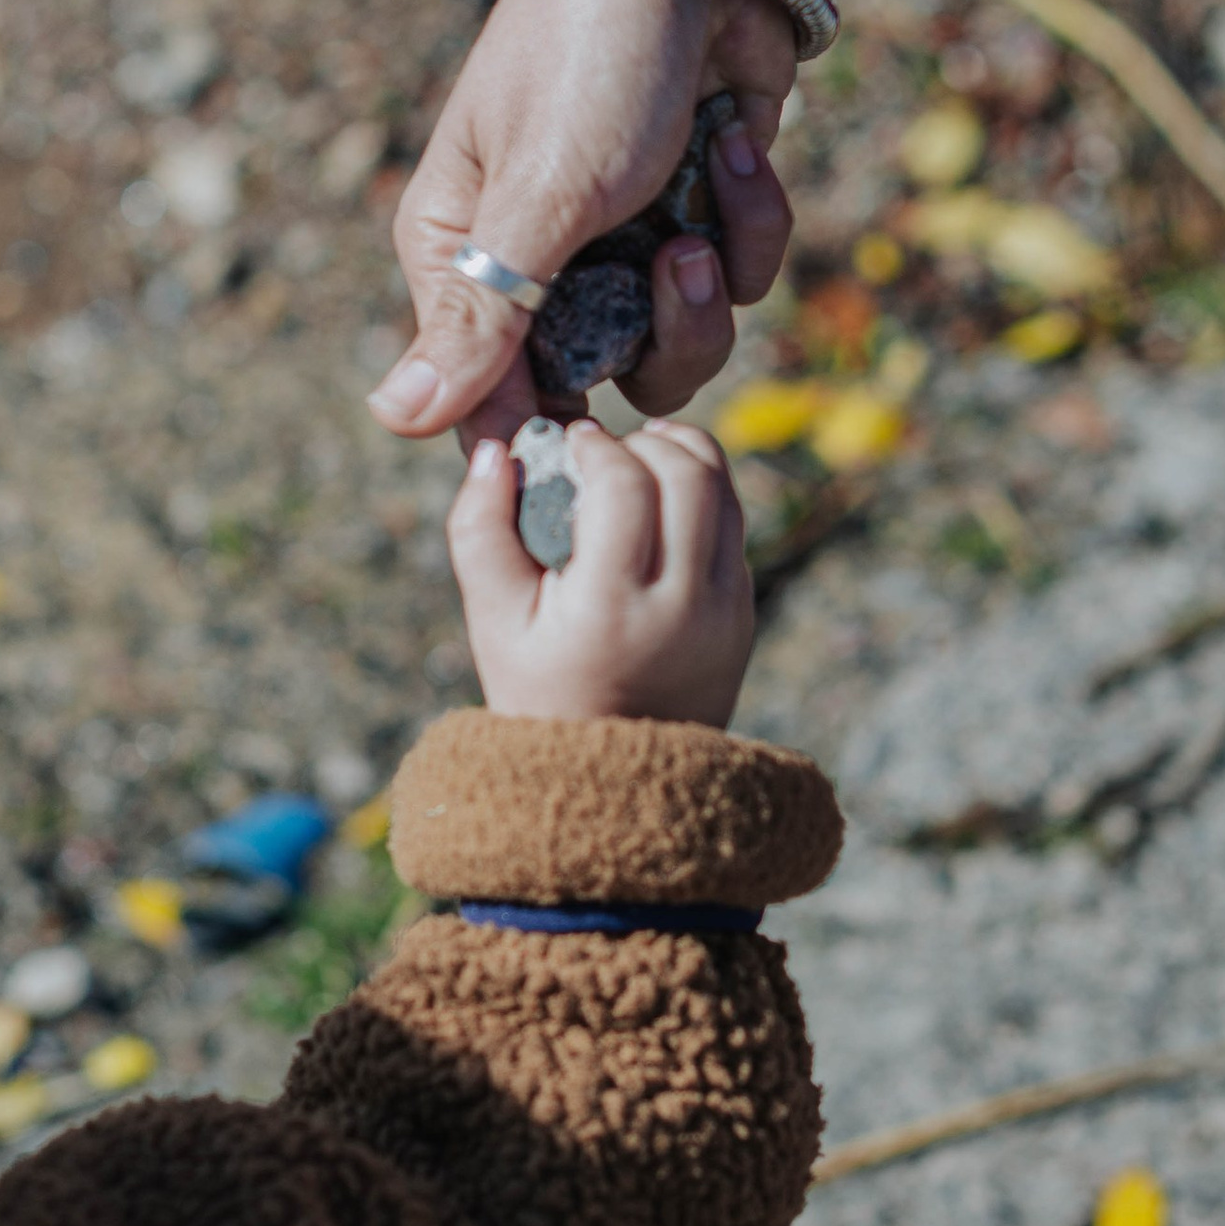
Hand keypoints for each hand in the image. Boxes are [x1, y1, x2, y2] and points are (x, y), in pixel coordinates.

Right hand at [371, 0, 796, 446]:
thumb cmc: (590, 57)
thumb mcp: (536, 197)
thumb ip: (481, 318)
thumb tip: (393, 419)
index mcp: (466, 256)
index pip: (489, 396)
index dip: (547, 428)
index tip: (600, 438)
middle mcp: (542, 258)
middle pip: (604, 382)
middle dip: (659, 335)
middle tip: (674, 265)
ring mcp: (626, 236)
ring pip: (681, 340)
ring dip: (712, 282)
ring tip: (706, 205)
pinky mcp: (700, 206)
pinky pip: (737, 272)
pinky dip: (749, 216)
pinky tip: (736, 143)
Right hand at [448, 417, 754, 725]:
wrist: (613, 783)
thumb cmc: (537, 692)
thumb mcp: (492, 620)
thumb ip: (480, 527)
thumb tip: (499, 449)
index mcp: (613, 609)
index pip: (625, 486)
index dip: (596, 446)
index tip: (571, 442)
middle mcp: (684, 609)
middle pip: (689, 475)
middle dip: (646, 442)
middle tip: (607, 448)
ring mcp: (726, 615)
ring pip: (724, 493)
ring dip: (683, 456)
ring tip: (639, 456)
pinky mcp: (744, 617)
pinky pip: (733, 528)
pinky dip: (701, 496)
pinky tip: (660, 503)